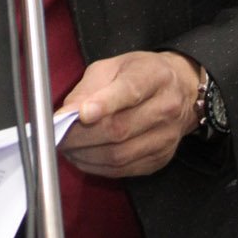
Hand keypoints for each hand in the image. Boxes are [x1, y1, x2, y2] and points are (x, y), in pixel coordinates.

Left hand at [57, 51, 200, 177]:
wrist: (179, 90)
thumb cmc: (140, 74)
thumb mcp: (113, 66)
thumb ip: (88, 88)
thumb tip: (66, 114)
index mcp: (154, 76)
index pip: (130, 91)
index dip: (104, 104)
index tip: (82, 114)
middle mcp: (166, 107)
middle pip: (120, 129)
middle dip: (81, 136)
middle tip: (58, 136)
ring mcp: (165, 137)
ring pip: (119, 155)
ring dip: (86, 155)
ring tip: (66, 148)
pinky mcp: (160, 159)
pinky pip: (123, 170)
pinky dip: (97, 167)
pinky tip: (83, 157)